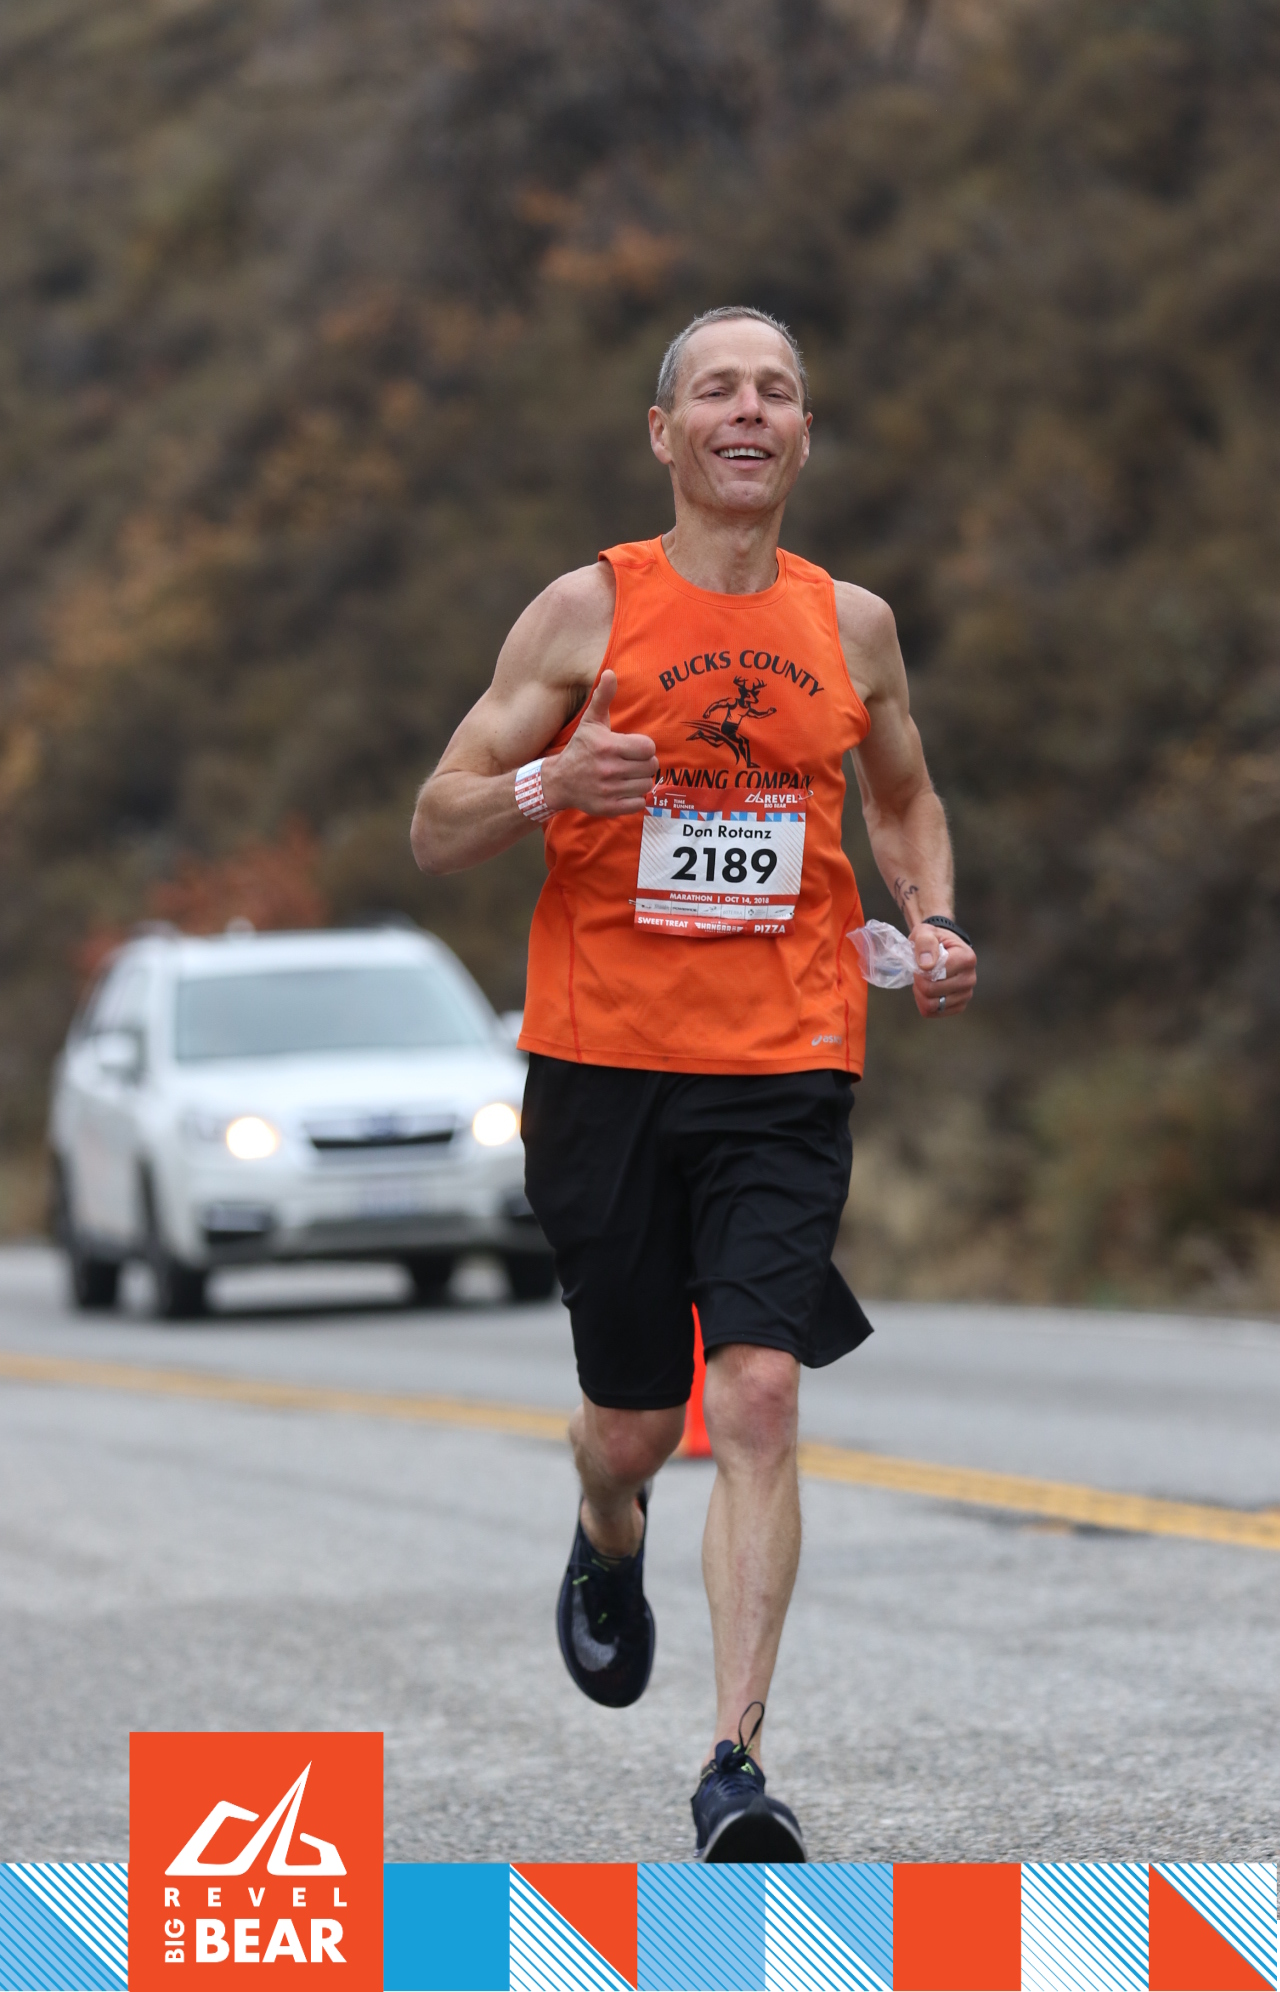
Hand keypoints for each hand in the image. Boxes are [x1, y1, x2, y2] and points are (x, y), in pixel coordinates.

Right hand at [541, 669, 658, 815]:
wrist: (559, 781)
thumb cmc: (580, 748)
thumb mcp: (591, 721)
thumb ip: (603, 697)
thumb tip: (610, 672)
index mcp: (607, 746)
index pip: (648, 748)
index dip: (643, 747)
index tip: (632, 748)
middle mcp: (608, 770)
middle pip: (650, 767)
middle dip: (643, 764)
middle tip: (630, 762)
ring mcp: (609, 791)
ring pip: (646, 785)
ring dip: (639, 780)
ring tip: (626, 776)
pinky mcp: (609, 808)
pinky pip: (639, 803)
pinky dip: (635, 798)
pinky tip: (623, 790)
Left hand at [911, 923, 975, 1018]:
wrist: (943, 948)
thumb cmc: (934, 940)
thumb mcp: (926, 932)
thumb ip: (924, 943)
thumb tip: (927, 965)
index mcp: (967, 958)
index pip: (936, 974)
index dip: (920, 970)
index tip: (919, 962)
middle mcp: (970, 979)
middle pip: (932, 991)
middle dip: (919, 982)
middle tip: (919, 972)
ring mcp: (966, 995)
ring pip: (932, 1005)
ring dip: (920, 994)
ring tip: (923, 981)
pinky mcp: (959, 1006)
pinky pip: (933, 1013)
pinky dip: (924, 1003)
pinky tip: (927, 991)